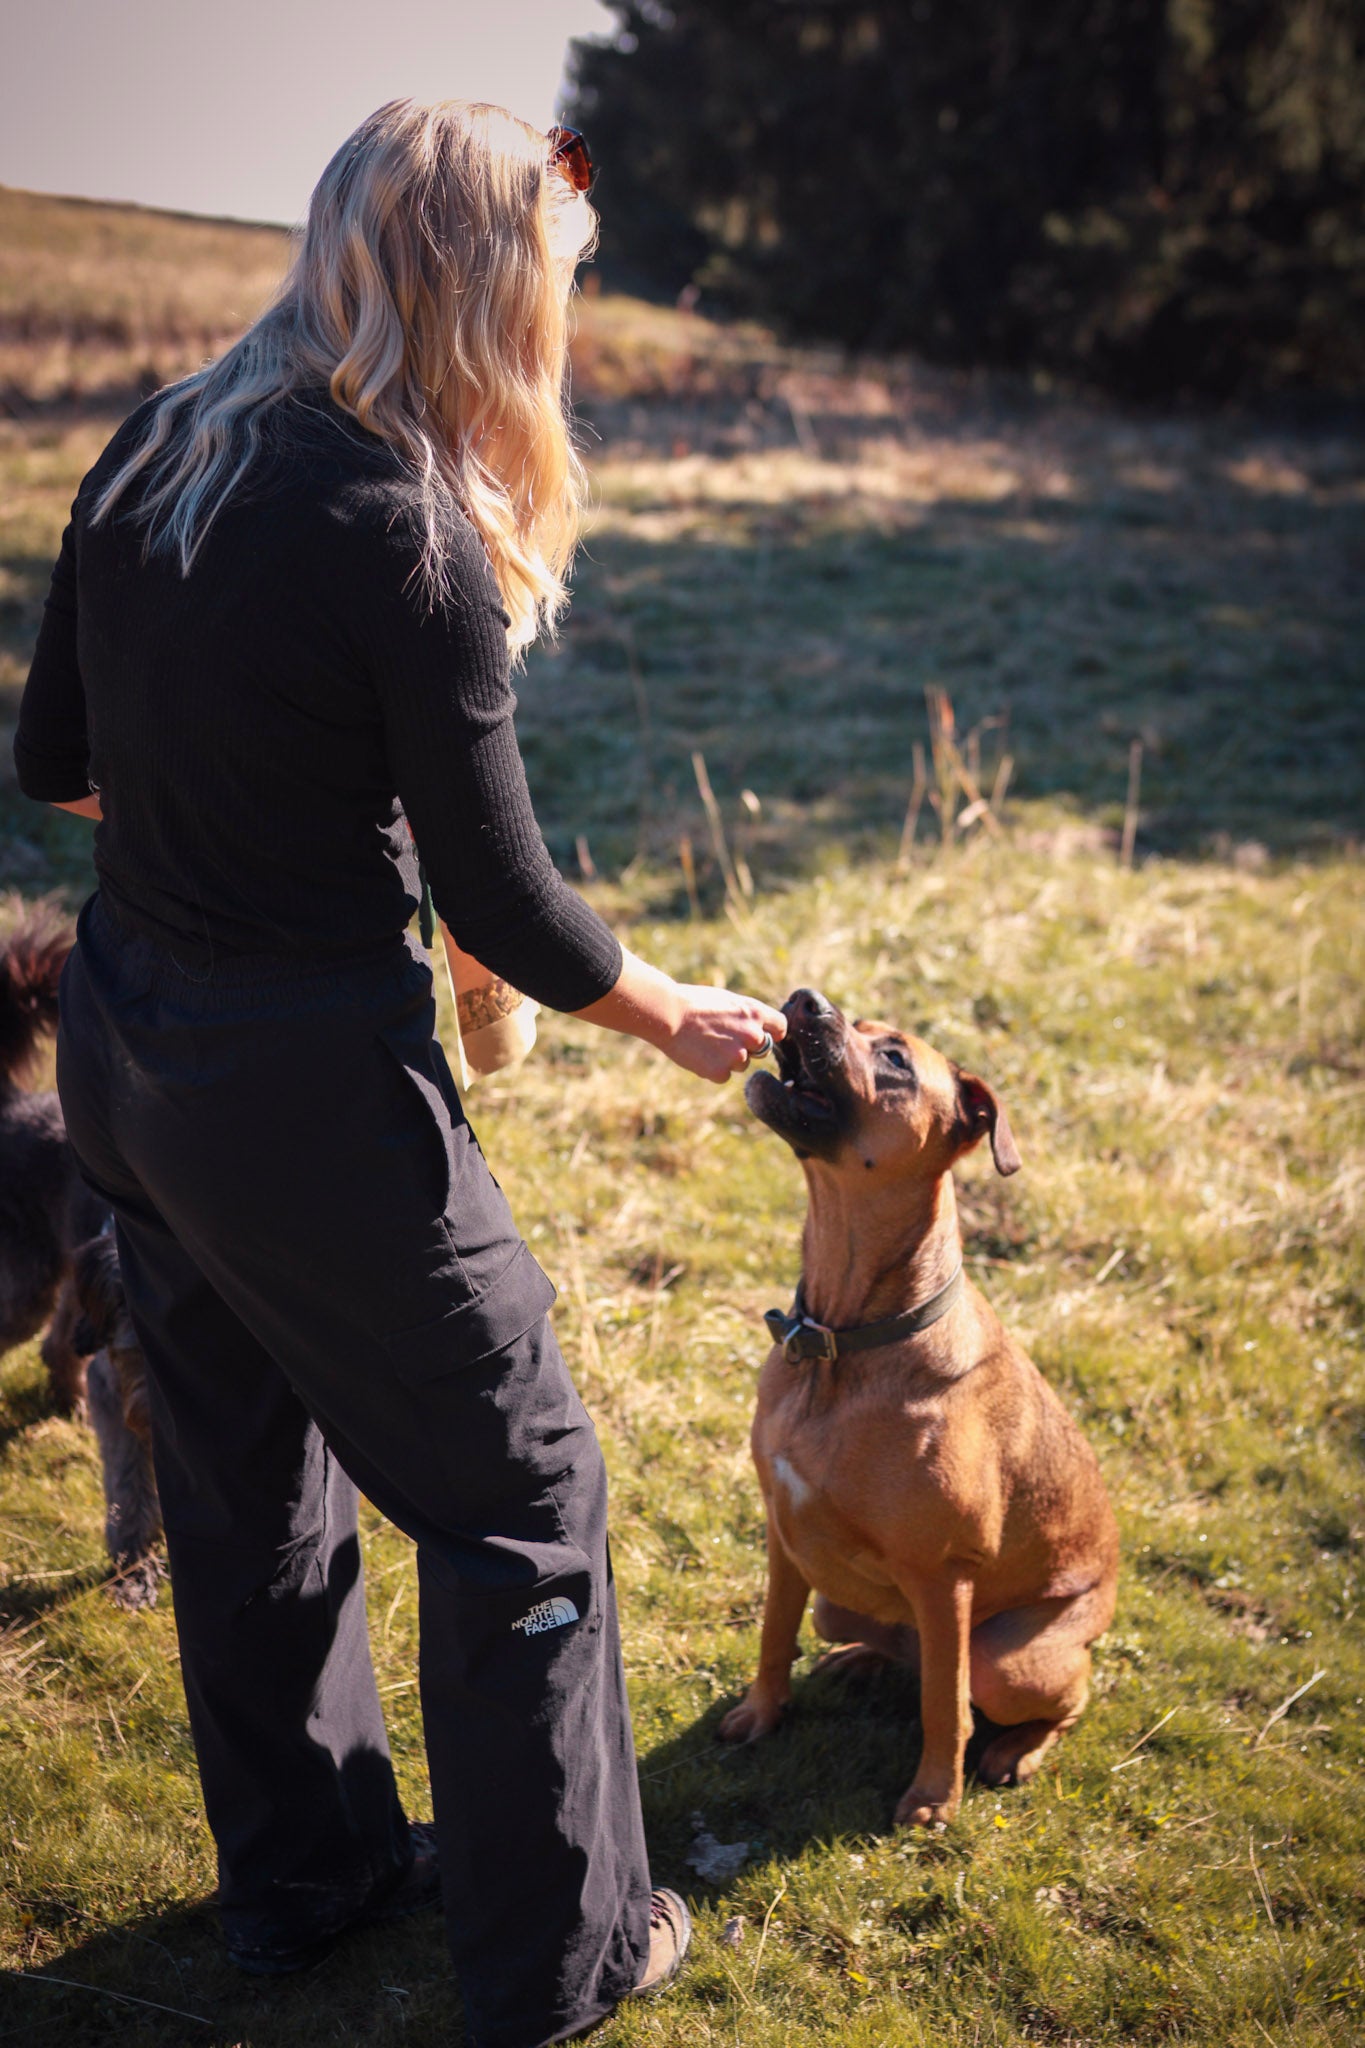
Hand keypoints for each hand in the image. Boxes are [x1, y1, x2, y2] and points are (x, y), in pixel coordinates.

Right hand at [663, 983, 786, 1083]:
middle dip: (748, 1047)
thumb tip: (759, 1029)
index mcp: (755, 1013)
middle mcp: (752, 1036)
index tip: (763, 1034)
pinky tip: (698, 1054)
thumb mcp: (727, 1000)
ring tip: (705, 1043)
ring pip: (742, 1064)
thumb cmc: (694, 1002)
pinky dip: (713, 1069)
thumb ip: (747, 1016)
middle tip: (723, 1038)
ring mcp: (738, 1056)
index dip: (772, 1031)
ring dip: (728, 1059)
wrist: (669, 1015)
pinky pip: (724, 1075)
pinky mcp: (721, 1072)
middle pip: (762, 1049)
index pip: (780, 1027)